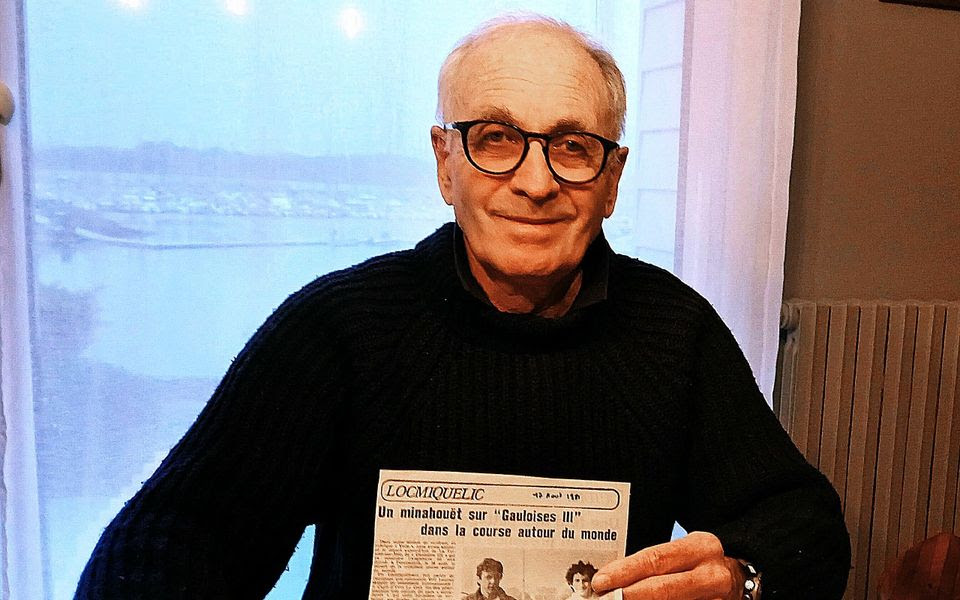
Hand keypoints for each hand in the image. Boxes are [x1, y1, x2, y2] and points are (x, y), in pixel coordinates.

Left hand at [591, 531, 744, 599]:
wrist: (743, 576)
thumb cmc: (704, 563)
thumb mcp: (684, 553)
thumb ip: (655, 564)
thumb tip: (614, 579)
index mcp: (700, 548)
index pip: (655, 559)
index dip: (624, 572)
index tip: (602, 581)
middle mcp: (711, 575)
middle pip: (662, 589)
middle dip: (629, 595)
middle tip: (606, 598)